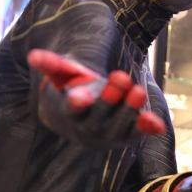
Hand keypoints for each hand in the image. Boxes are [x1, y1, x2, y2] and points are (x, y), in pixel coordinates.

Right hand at [28, 49, 165, 146]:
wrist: (82, 117)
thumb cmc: (72, 89)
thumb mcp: (63, 76)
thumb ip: (53, 65)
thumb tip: (33, 55)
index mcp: (69, 113)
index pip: (73, 109)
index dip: (78, 102)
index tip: (82, 96)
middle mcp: (87, 129)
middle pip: (99, 115)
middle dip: (110, 97)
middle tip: (121, 76)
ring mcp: (108, 135)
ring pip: (119, 125)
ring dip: (130, 109)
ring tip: (138, 90)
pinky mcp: (126, 136)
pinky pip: (137, 133)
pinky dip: (147, 127)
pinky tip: (158, 123)